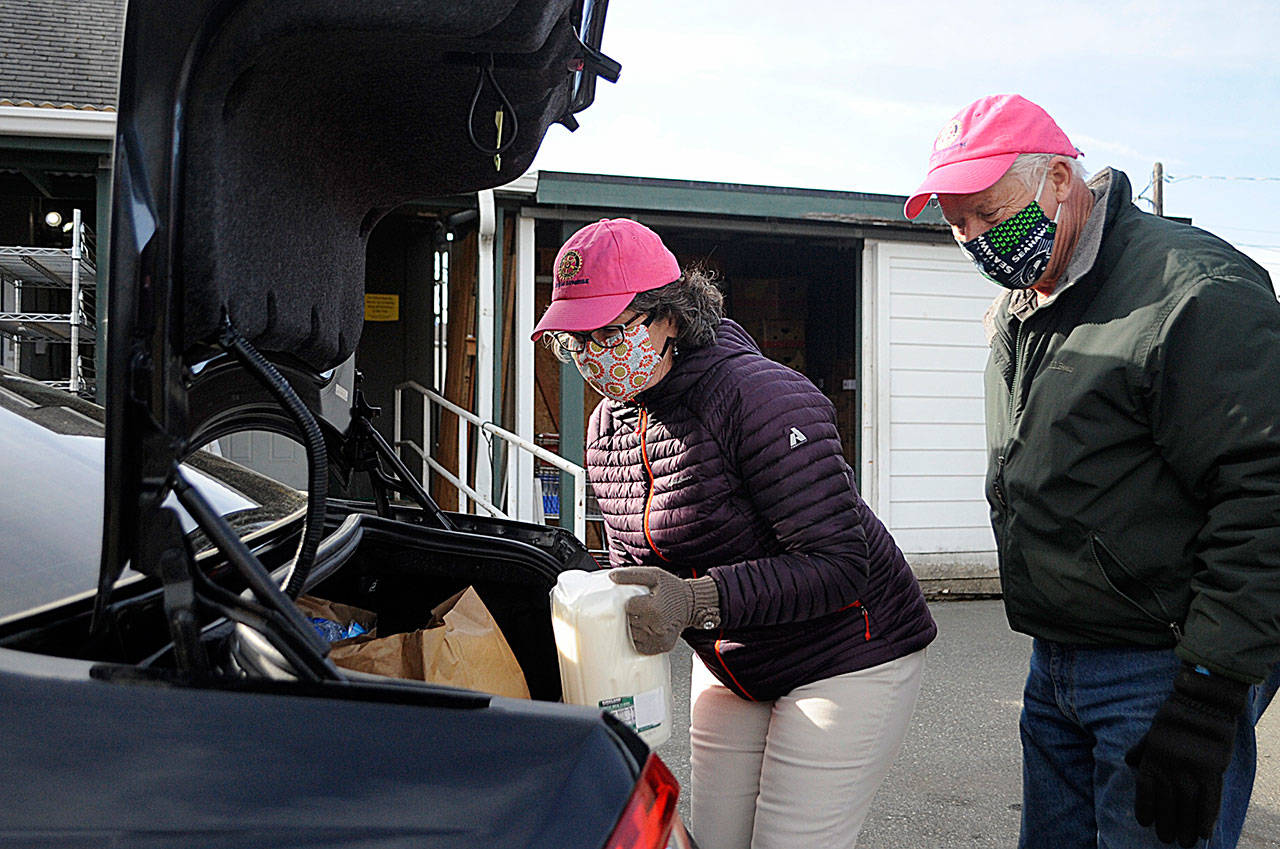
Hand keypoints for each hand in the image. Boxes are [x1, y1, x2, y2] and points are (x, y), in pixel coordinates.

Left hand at [609, 567, 720, 653]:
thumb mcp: (654, 575)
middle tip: (642, 608)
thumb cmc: (672, 589)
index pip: (627, 607)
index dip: (630, 603)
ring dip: (635, 628)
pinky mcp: (661, 646)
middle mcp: (655, 626)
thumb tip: (612, 576)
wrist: (692, 604)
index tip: (637, 600)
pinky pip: (641, 645)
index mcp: (651, 608)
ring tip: (646, 617)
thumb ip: (632, 575)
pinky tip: (649, 627)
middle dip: (631, 615)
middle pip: (628, 622)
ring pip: (633, 636)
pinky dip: (641, 638)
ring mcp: (659, 638)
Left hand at [1124, 664, 1250, 846]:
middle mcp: (1169, 767)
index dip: (1145, 808)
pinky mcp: (1210, 770)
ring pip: (1187, 805)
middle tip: (1168, 839)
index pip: (1145, 790)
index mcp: (1152, 757)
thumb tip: (1128, 761)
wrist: (1201, 704)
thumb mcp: (1152, 731)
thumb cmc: (1175, 716)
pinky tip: (1204, 831)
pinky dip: (1207, 816)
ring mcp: (1190, 769)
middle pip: (1167, 802)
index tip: (1145, 823)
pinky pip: (1209, 798)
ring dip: (1186, 826)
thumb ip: (1141, 749)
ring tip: (1185, 842)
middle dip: (1167, 823)